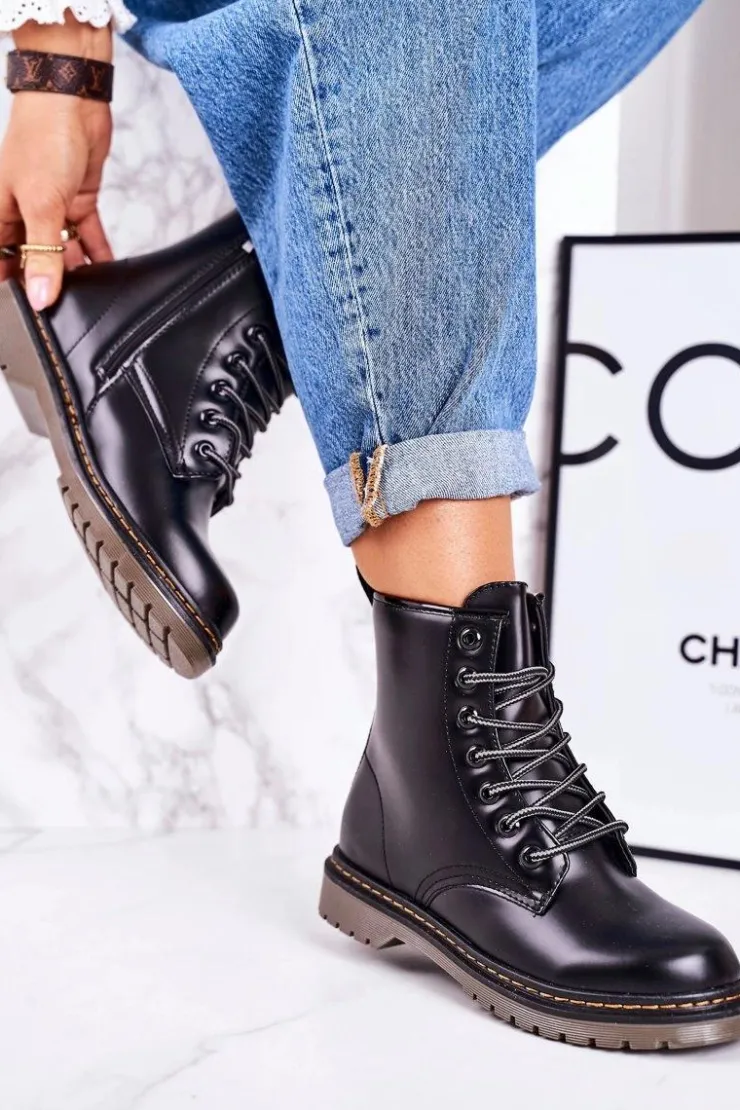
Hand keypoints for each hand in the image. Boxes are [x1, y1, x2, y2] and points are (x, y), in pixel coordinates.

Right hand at [0, 16, 113, 309]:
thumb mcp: (41, 205)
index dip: (16, 285)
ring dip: (76, 270)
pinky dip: (97, 253)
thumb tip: (40, 296)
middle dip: (49, 282)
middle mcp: (21, 213)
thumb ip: (43, 254)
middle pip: (33, 259)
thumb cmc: (42, 139)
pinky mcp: (77, 201)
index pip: (0, 260)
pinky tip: (108, 273)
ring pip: (62, 250)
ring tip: (92, 297)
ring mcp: (50, 208)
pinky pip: (87, 236)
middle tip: (69, 311)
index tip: (34, 313)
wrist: (72, 99)